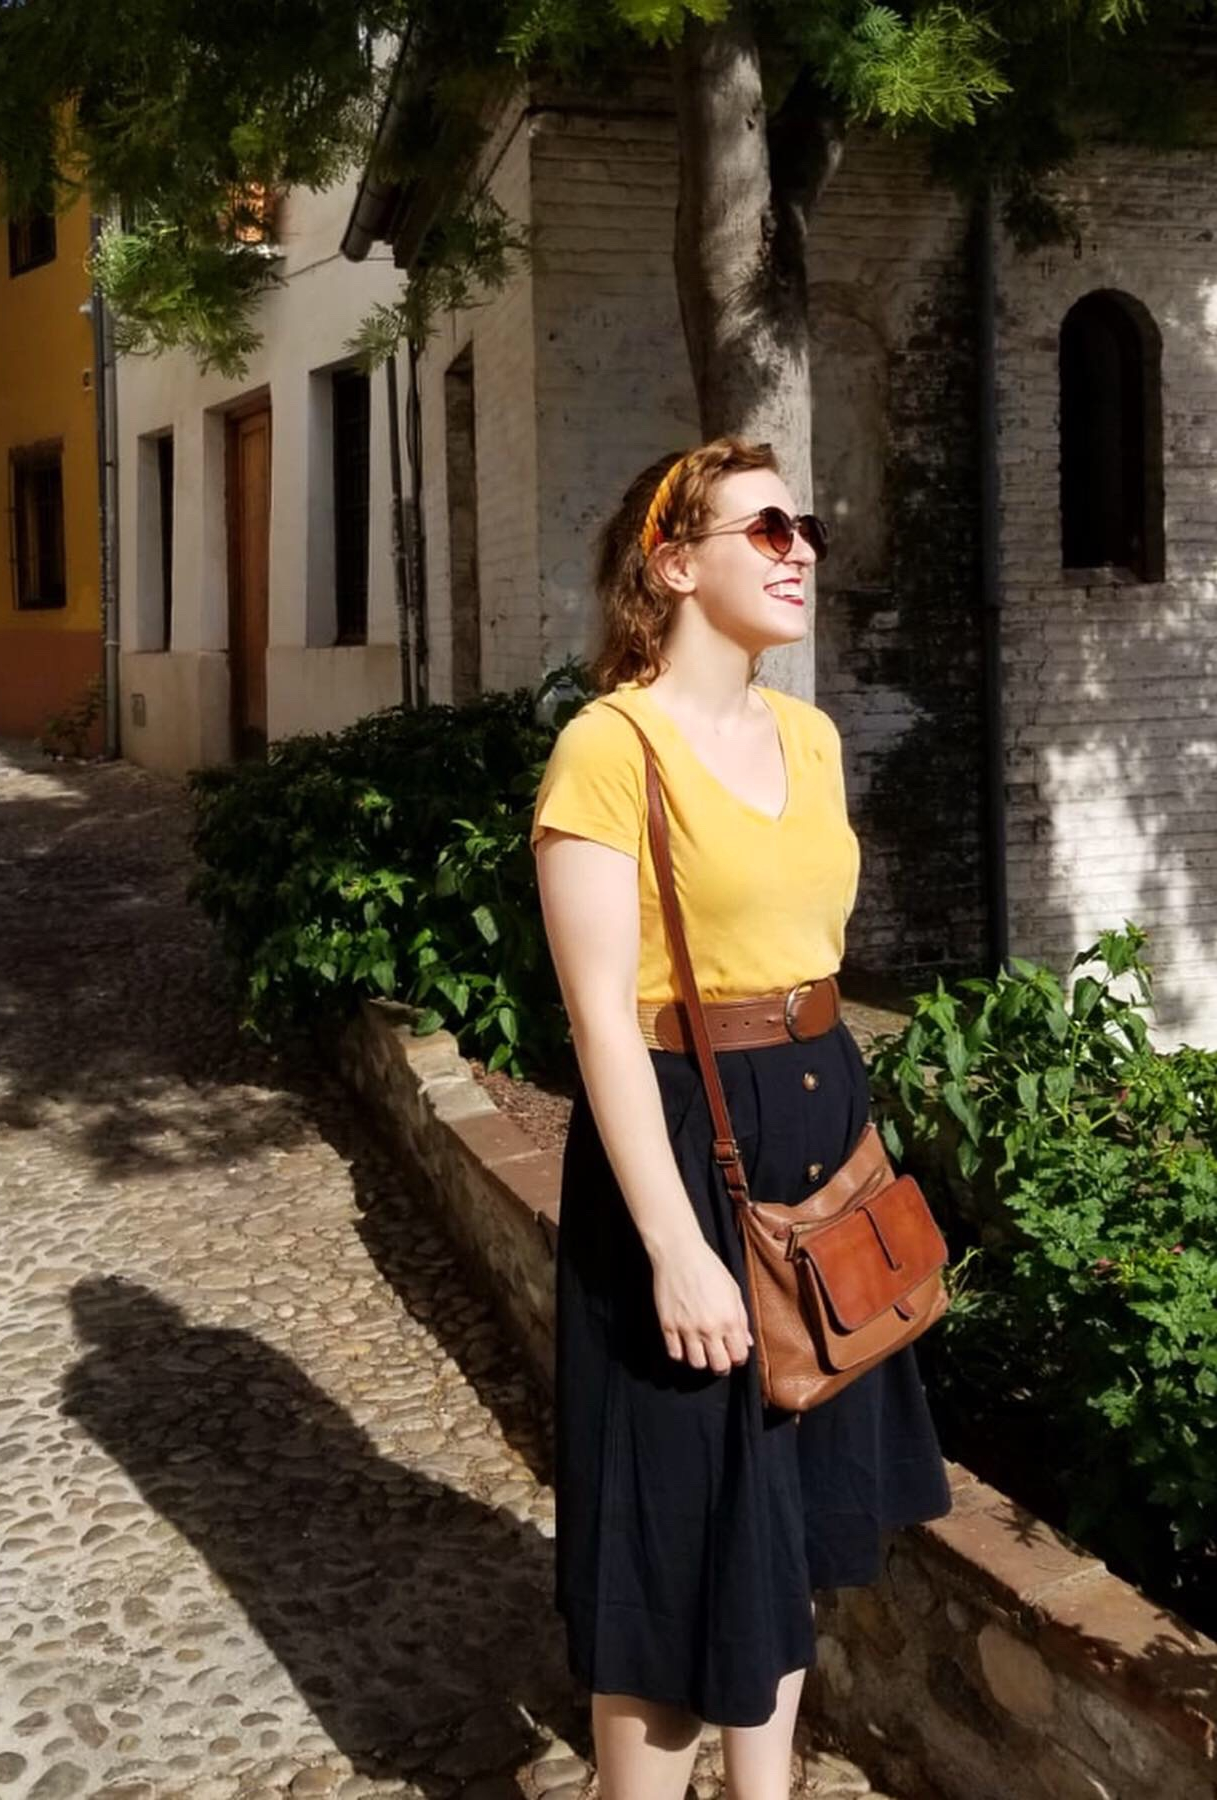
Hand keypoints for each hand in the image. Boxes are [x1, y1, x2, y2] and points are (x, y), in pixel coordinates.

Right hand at [651, 1236, 753, 1374]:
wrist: (679, 1253)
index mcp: (729, 1319)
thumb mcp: (733, 1290)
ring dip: (701, 1360)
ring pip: (696, 1364)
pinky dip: (680, 1353)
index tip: (734, 1353)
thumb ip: (742, 1319)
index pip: (738, 1356)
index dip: (738, 1358)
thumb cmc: (709, 1268)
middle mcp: (709, 1328)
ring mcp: (686, 1328)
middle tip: (718, 1357)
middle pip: (718, 1366)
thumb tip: (747, 1343)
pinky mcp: (667, 1325)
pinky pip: (675, 1353)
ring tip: (701, 1349)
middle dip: (721, 1365)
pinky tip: (684, 1343)